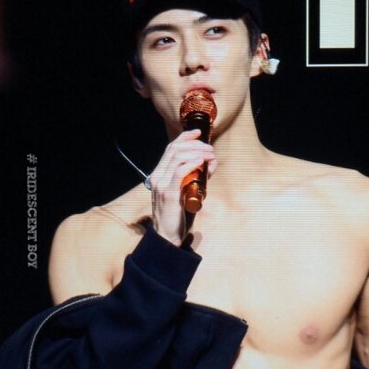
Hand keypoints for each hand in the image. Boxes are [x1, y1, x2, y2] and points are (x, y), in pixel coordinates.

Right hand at [150, 129, 216, 244]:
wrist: (167, 236)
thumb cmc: (178, 216)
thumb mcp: (185, 192)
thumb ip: (195, 178)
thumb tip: (210, 164)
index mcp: (159, 174)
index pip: (170, 149)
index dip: (184, 137)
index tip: (198, 133)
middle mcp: (157, 176)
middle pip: (175, 150)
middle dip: (195, 145)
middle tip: (210, 149)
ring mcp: (162, 184)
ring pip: (177, 157)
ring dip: (197, 152)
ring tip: (210, 155)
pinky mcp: (169, 193)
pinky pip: (179, 172)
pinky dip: (192, 163)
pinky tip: (202, 162)